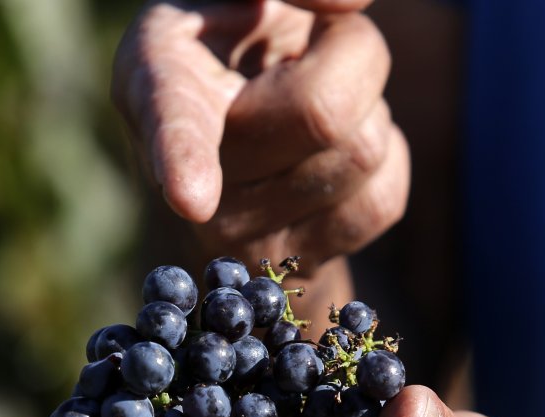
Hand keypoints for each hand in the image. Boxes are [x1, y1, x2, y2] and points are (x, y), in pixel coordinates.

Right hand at [111, 0, 409, 272]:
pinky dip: (385, 157)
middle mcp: (182, 176)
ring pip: (364, 152)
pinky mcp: (293, 263)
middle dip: (353, 56)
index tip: (190, 198)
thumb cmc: (236, 41)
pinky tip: (333, 150)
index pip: (173, 124)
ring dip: (367, 108)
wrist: (236, 138)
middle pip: (324, 114)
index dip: (182, 157)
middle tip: (319, 49)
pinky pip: (384, 200)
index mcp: (158, 84)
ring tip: (314, 103)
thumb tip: (354, 4)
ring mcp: (238, 234)